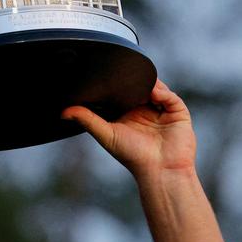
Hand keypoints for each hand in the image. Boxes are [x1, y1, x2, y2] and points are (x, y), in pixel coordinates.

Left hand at [61, 79, 195, 177]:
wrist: (160, 170)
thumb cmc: (133, 157)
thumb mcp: (106, 135)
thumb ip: (87, 120)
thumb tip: (63, 112)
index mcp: (129, 114)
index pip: (123, 93)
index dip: (117, 84)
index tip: (106, 74)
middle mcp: (145, 110)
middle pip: (140, 87)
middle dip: (135, 80)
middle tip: (124, 71)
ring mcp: (162, 110)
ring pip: (156, 88)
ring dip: (148, 83)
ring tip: (139, 81)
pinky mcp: (177, 112)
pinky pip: (170, 96)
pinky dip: (162, 92)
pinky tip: (153, 92)